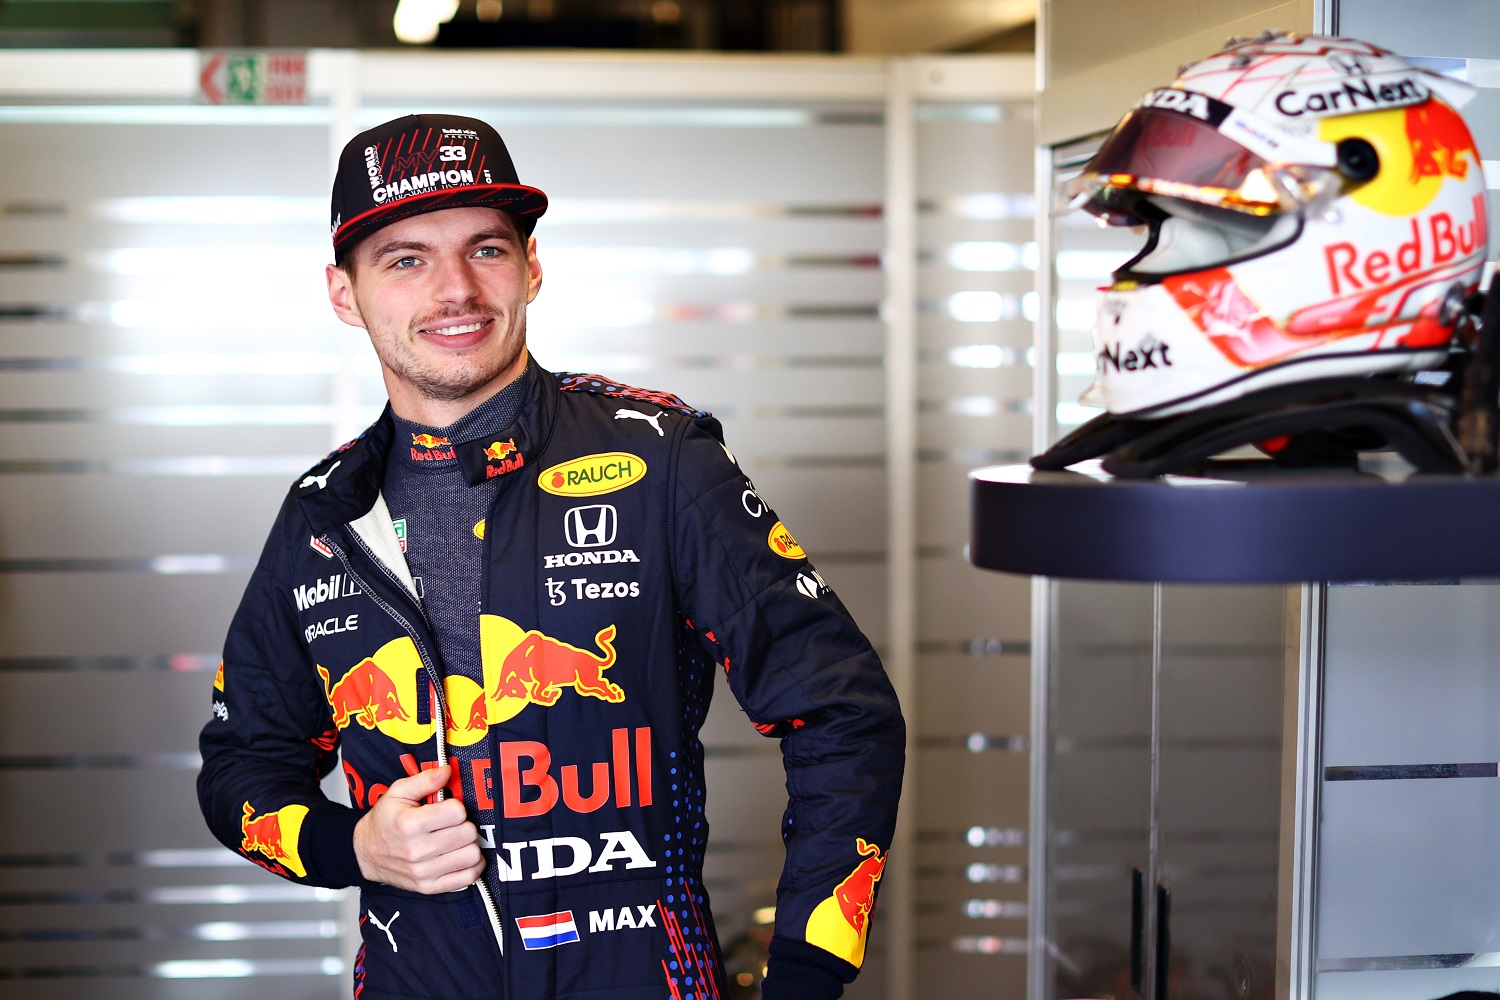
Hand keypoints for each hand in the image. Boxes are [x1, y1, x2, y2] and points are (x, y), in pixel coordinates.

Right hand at [354, 765, 483, 892]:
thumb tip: (447, 770)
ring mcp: (423, 872)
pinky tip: (461, 855)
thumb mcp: (398, 792)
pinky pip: (467, 877)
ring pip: (471, 855)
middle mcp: (417, 851)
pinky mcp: (429, 887)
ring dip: (470, 845)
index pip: (457, 812)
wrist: (365, 854)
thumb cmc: (384, 822)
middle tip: (454, 824)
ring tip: (458, 839)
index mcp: (409, 824)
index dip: (456, 806)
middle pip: (467, 833)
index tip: (448, 808)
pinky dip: (472, 866)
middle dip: (464, 824)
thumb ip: (425, 780)